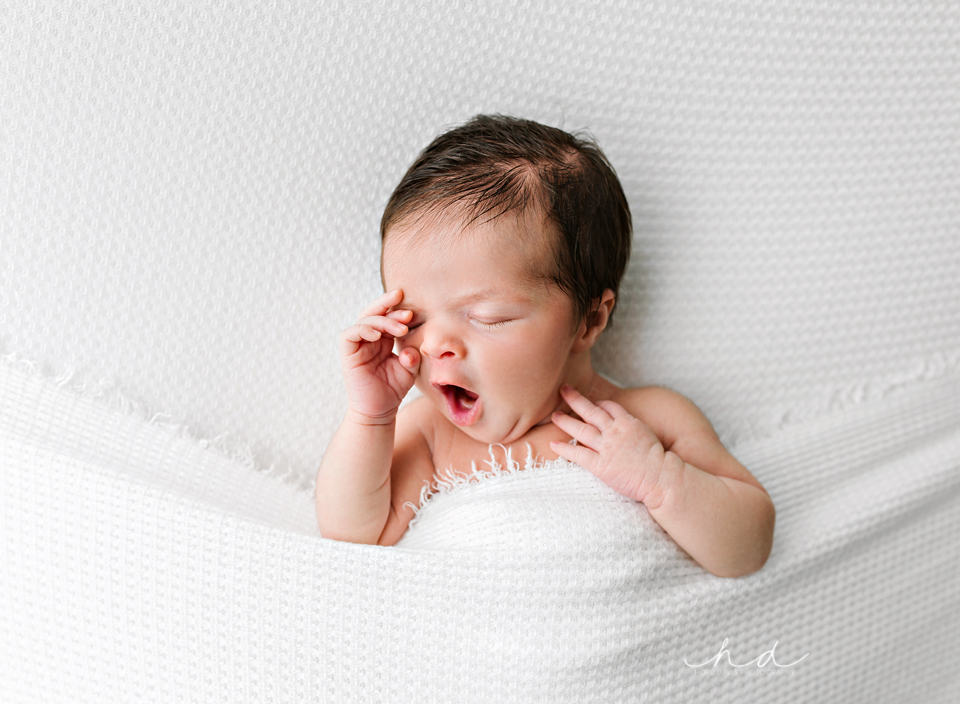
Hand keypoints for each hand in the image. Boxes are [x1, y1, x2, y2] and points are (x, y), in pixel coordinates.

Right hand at [339, 289, 420, 423]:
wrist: (379, 411)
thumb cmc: (393, 390)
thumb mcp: (409, 370)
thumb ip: (412, 356)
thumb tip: (408, 350)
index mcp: (384, 339)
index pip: (387, 317)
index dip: (397, 311)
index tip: (413, 310)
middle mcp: (369, 339)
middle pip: (373, 313)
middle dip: (388, 306)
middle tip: (405, 306)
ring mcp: (358, 345)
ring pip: (364, 321)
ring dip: (383, 321)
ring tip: (400, 329)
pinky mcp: (348, 354)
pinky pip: (350, 335)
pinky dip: (363, 330)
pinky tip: (378, 335)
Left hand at [549, 384, 677, 506]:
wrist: (661, 477)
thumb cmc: (660, 462)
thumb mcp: (648, 437)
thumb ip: (635, 431)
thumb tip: (629, 431)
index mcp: (629, 422)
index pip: (610, 406)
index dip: (599, 403)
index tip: (592, 403)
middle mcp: (615, 431)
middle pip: (591, 411)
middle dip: (576, 399)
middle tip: (563, 390)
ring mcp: (606, 447)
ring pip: (581, 429)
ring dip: (565, 421)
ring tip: (554, 415)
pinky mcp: (600, 465)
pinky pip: (578, 453)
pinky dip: (564, 448)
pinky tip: (553, 444)